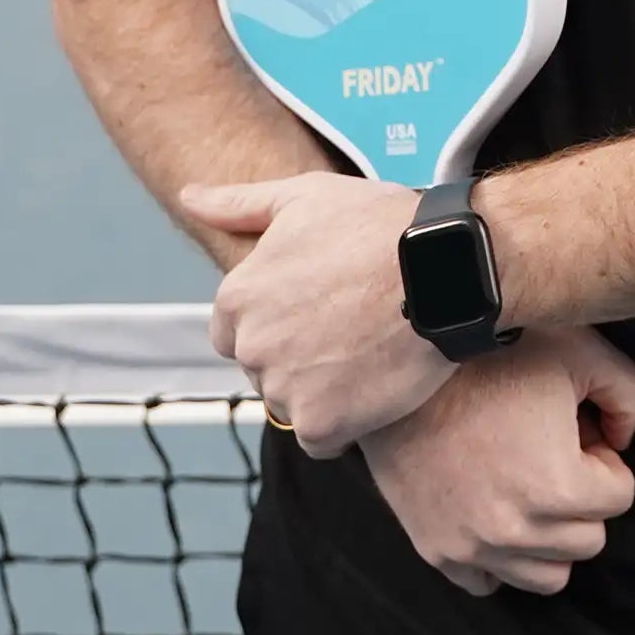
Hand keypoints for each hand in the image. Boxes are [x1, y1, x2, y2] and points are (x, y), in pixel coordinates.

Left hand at [187, 173, 447, 454]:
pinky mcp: (321, 424)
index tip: (319, 306)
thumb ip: (240, 204)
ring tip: (366, 349)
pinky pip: (321, 439)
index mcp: (238, 296)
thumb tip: (189, 195)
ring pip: (291, 402)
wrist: (445, 267)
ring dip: (321, 389)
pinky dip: (345, 423)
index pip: (235, 331)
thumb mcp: (306, 197)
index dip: (278, 318)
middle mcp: (252, 346)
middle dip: (297, 353)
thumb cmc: (378, 225)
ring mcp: (284, 388)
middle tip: (349, 325)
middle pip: (264, 367)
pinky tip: (373, 384)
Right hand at [360, 327, 634, 596]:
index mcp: (558, 488)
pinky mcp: (436, 548)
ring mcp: (471, 545)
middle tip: (552, 450)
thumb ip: (631, 395)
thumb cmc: (497, 348)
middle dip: (582, 498)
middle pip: (587, 540)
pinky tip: (494, 506)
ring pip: (546, 575)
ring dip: (549, 537)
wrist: (407, 353)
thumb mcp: (583, 350)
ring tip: (527, 480)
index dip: (603, 456)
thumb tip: (624, 439)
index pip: (620, 496)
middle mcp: (515, 531)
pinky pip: (487, 583)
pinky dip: (500, 558)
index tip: (576, 429)